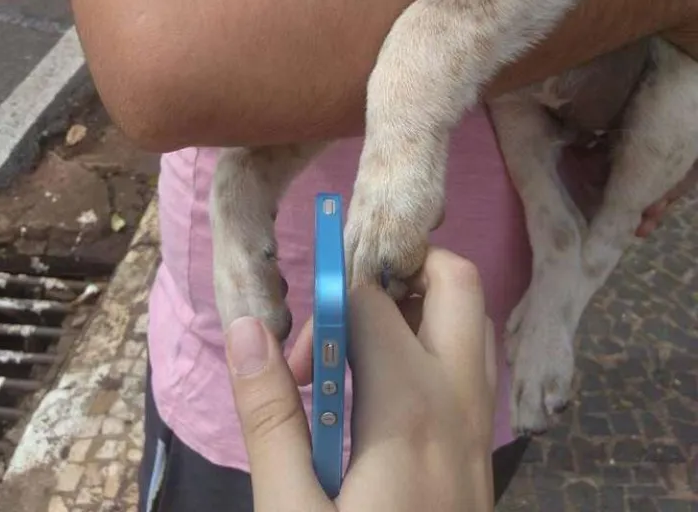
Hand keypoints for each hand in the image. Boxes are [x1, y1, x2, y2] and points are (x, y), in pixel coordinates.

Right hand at [225, 249, 495, 511]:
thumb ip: (269, 413)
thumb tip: (245, 326)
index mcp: (410, 407)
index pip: (373, 298)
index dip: (325, 310)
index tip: (295, 363)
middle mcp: (460, 400)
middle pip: (457, 282)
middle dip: (400, 270)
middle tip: (345, 313)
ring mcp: (480, 427)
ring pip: (471, 323)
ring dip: (418, 310)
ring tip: (357, 353)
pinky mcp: (480, 453)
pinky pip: (469, 368)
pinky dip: (431, 349)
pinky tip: (379, 401)